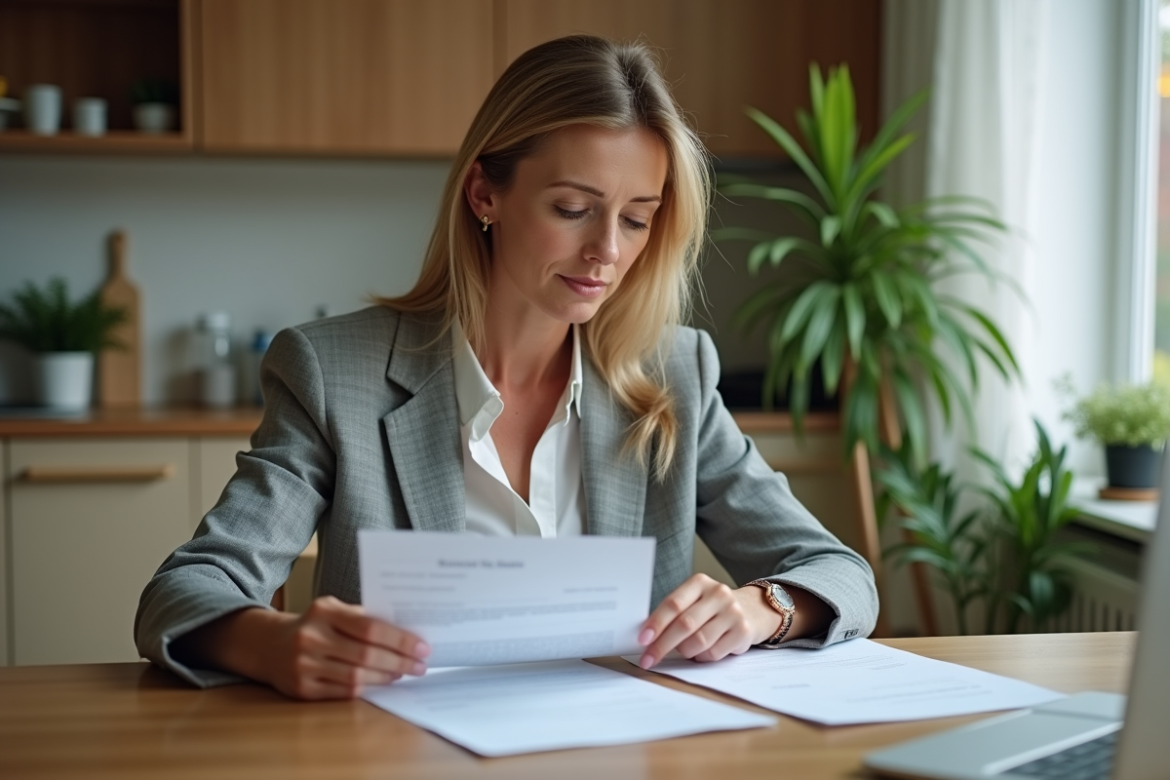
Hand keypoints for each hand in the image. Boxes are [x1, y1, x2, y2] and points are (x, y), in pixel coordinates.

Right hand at [174, 596, 430, 700]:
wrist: (268, 645)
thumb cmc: (314, 624)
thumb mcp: (333, 609)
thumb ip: (363, 617)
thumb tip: (407, 631)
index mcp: (323, 611)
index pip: (369, 626)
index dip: (399, 639)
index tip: (422, 646)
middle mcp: (311, 637)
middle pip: (366, 654)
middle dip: (399, 661)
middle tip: (420, 665)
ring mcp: (303, 665)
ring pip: (356, 677)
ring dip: (386, 677)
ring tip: (404, 673)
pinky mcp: (301, 689)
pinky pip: (343, 693)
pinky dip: (367, 689)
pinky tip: (382, 684)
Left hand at [635, 574, 781, 668]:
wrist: (751, 609)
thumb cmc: (711, 608)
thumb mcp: (693, 601)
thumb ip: (674, 614)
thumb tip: (647, 637)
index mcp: (699, 583)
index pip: (673, 604)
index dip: (656, 623)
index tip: (643, 639)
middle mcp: (718, 594)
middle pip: (685, 624)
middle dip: (663, 645)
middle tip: (649, 659)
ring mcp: (732, 612)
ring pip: (699, 641)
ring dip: (685, 651)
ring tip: (683, 650)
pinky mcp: (743, 631)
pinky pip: (714, 653)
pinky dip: (702, 657)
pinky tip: (702, 652)